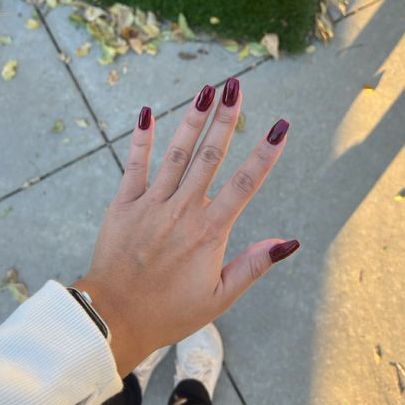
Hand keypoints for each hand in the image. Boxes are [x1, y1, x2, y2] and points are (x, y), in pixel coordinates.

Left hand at [71, 79, 299, 375]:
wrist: (115, 318)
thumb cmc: (170, 311)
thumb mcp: (220, 296)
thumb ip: (253, 265)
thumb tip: (289, 242)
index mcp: (210, 232)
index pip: (245, 184)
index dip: (265, 153)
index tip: (280, 126)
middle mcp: (183, 211)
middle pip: (211, 156)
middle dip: (226, 118)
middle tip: (236, 86)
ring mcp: (152, 204)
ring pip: (177, 153)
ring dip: (193, 119)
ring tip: (206, 90)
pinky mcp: (124, 204)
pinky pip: (134, 165)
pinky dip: (141, 138)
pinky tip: (147, 112)